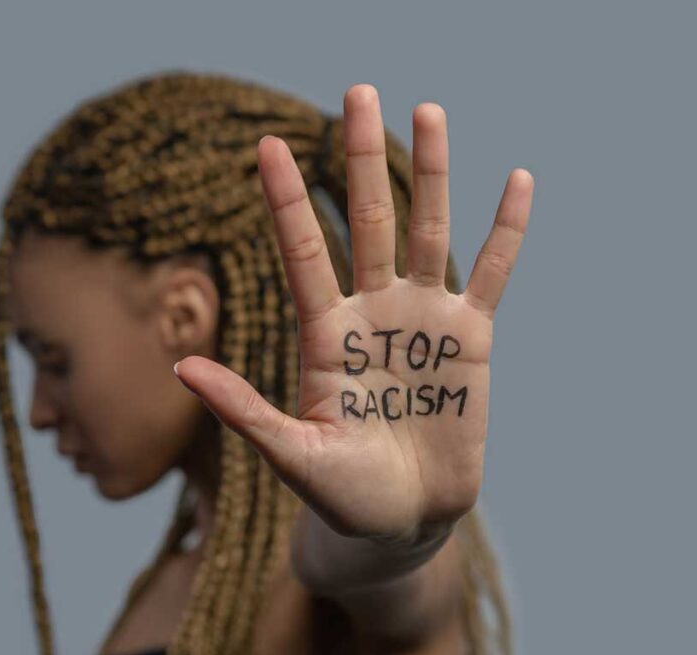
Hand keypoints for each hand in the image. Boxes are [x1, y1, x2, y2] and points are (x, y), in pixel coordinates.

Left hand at [173, 84, 532, 543]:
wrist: (402, 521)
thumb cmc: (341, 493)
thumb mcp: (291, 452)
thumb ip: (244, 408)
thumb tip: (181, 366)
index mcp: (324, 334)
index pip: (302, 251)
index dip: (288, 200)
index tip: (268, 146)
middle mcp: (371, 312)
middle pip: (365, 220)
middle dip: (359, 159)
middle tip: (355, 92)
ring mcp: (421, 320)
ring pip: (426, 231)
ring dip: (430, 173)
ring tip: (427, 110)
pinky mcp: (469, 341)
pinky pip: (490, 274)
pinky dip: (505, 232)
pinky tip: (515, 180)